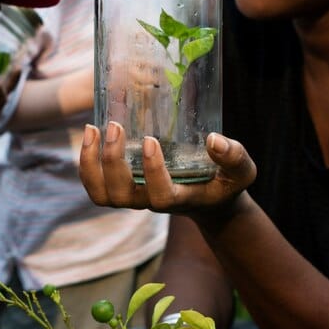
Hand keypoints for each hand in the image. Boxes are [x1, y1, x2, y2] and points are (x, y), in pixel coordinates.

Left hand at [79, 122, 255, 213]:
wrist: (210, 198)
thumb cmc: (225, 182)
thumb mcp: (241, 171)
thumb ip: (234, 157)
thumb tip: (214, 140)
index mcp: (180, 199)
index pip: (160, 196)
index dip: (152, 173)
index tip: (152, 140)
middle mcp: (151, 202)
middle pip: (120, 195)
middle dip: (112, 162)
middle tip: (115, 126)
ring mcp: (134, 197)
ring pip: (101, 194)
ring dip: (90, 164)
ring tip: (92, 129)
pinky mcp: (123, 189)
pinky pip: (95, 186)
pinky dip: (87, 164)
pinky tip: (91, 136)